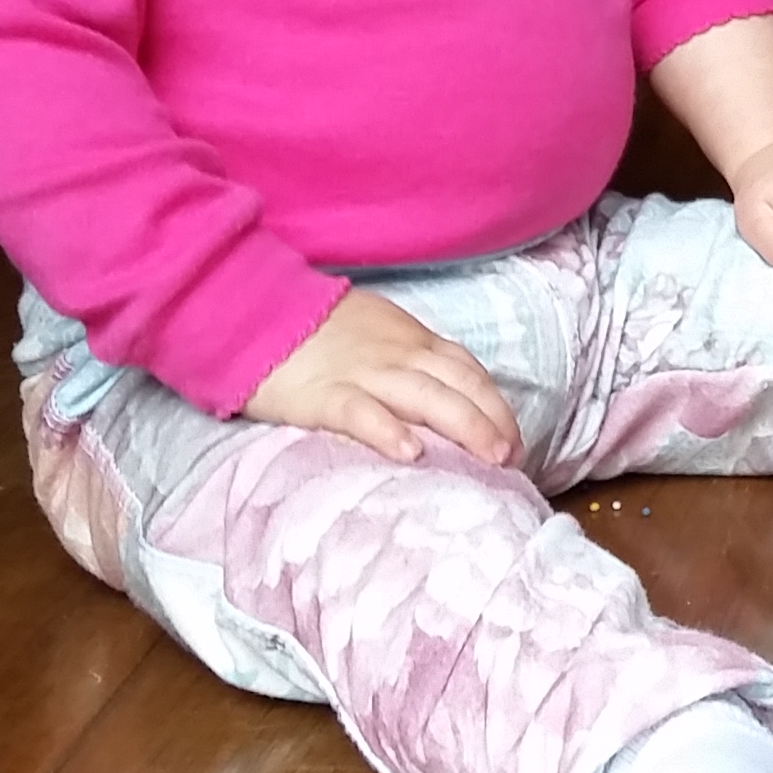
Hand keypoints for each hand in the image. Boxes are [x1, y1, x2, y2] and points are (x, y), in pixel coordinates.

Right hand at [242, 287, 521, 466]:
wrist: (257, 313)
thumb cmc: (320, 332)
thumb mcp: (380, 334)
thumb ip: (412, 361)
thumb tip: (449, 397)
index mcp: (413, 341)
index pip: (468, 370)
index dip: (496, 403)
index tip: (515, 436)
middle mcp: (398, 355)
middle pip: (457, 384)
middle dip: (492, 419)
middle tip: (513, 456)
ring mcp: (363, 373)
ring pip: (425, 397)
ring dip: (465, 426)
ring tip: (489, 458)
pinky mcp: (324, 394)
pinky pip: (362, 412)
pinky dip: (389, 431)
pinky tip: (412, 454)